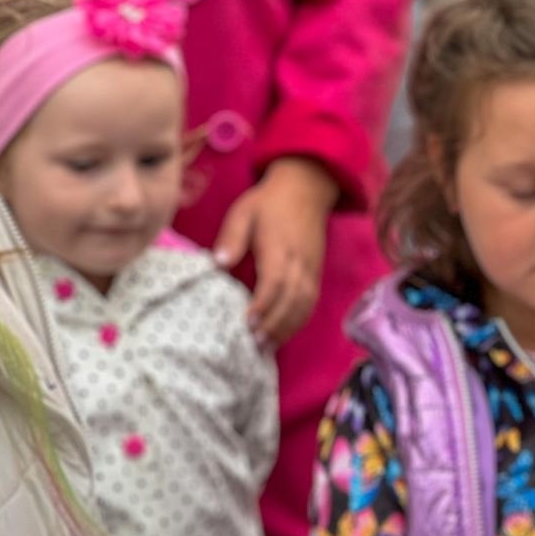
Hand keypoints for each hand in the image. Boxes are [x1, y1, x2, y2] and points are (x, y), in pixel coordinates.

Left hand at [213, 156, 335, 345]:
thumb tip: (219, 263)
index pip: (274, 283)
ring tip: (268, 345)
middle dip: (274, 324)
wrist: (305, 189)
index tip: (246, 322)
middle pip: (291, 300)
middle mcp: (299, 262)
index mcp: (279, 247)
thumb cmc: (268, 202)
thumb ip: (232, 237)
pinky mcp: (315, 274)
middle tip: (254, 343)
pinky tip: (284, 332)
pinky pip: (310, 302)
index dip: (262, 306)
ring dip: (287, 328)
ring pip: (304, 305)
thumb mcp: (243, 211)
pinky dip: (298, 320)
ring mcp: (311, 269)